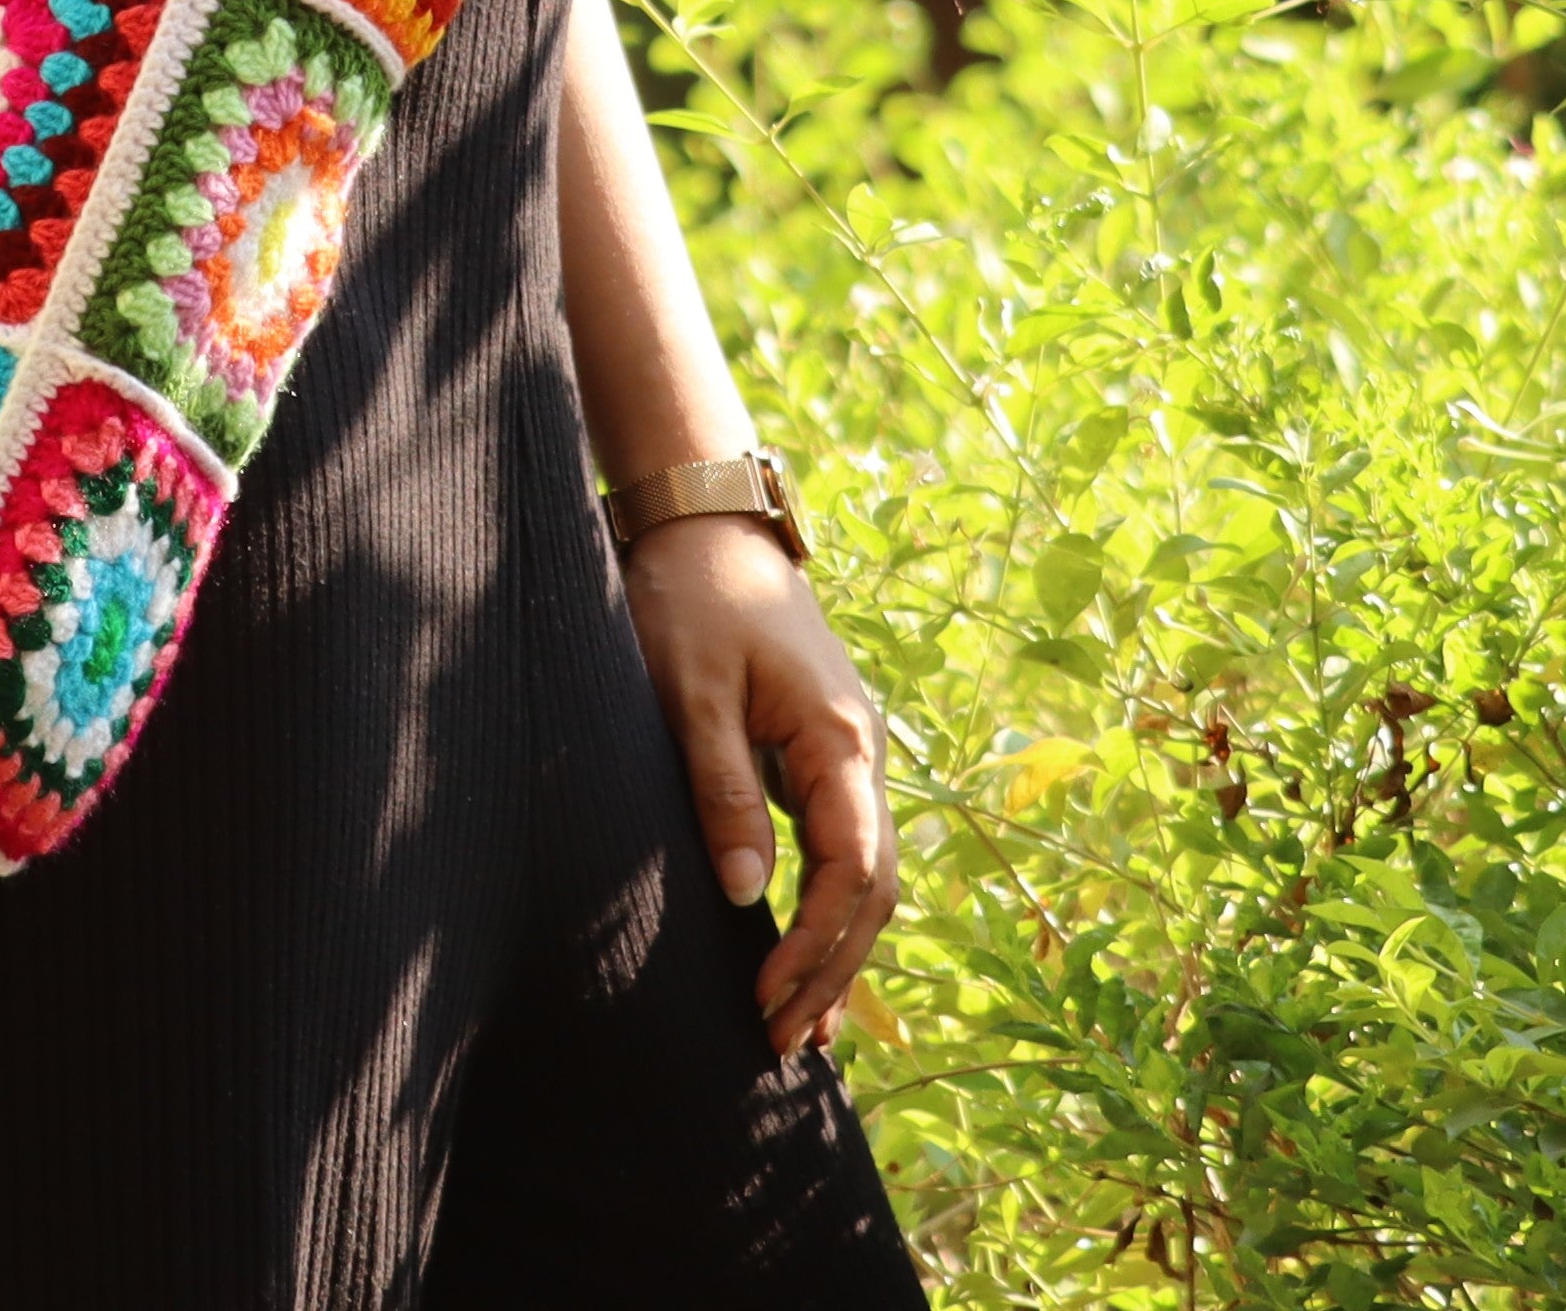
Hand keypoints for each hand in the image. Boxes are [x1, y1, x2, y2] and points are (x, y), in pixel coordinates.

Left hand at [619, 514, 897, 1061]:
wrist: (708, 523)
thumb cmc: (692, 596)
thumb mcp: (692, 691)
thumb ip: (722, 789)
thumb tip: (746, 895)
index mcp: (842, 739)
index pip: (851, 871)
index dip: (815, 946)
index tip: (767, 999)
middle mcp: (863, 753)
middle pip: (873, 887)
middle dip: (835, 970)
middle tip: (784, 1043)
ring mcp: (849, 754)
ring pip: (866, 873)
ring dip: (838, 951)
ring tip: (804, 1029)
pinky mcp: (822, 753)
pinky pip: (842, 848)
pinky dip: (829, 909)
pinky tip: (803, 955)